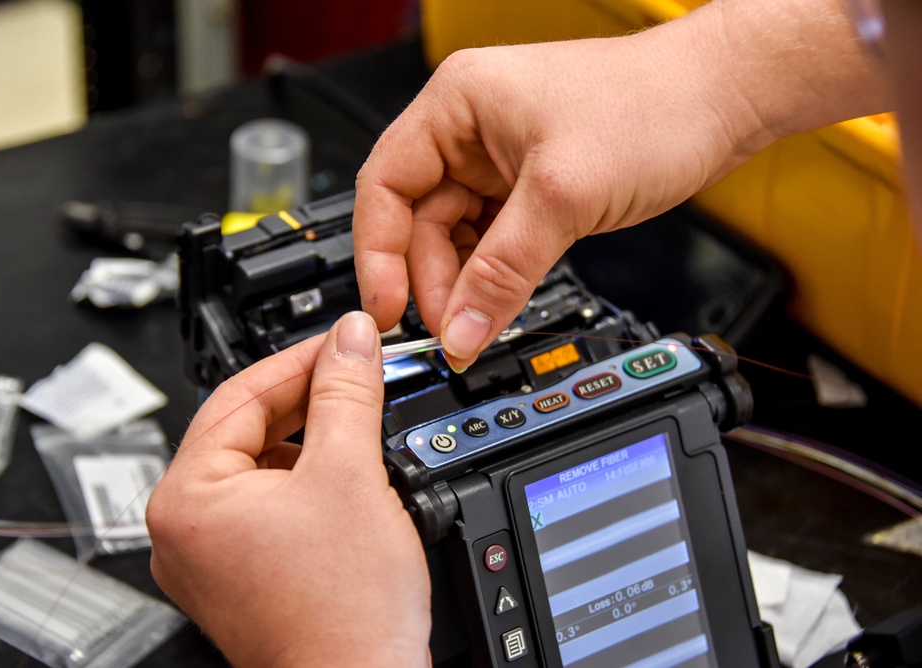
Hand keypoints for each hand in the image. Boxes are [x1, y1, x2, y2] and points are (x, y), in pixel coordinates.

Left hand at [147, 312, 431, 667]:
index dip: (300, 359)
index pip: (239, 395)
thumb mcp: (350, 473)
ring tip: (358, 420)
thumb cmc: (342, 612)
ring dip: (310, 438)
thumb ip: (347, 392)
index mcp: (186, 499)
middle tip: (357, 373)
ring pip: (260, 467)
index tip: (343, 340)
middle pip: (245, 430)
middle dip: (307, 399)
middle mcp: (183, 530)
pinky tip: (346, 473)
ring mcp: (208, 558)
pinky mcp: (239, 575)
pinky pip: (266, 504)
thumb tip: (351, 339)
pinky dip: (306, 480)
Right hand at [352, 0, 885, 371]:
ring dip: (465, 283)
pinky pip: (493, 240)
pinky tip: (501, 300)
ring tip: (479, 321)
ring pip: (456, 236)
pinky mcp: (529, 186)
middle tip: (452, 329)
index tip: (388, 309)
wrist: (722, 100)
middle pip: (418, 220)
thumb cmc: (652, 104)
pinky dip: (494, 273)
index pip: (386, 185)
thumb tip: (461, 329)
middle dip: (432, 279)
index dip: (379, 253)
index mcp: (456, 104)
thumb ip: (504, 270)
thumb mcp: (563, 194)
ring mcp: (498, 159)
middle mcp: (469, 130)